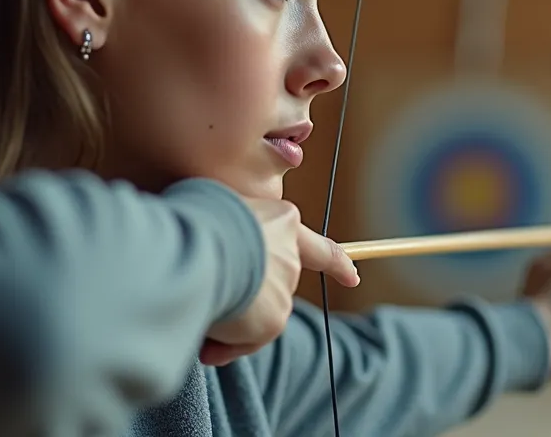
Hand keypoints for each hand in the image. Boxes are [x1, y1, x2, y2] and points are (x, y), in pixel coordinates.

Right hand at [200, 197, 358, 365]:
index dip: (338, 264)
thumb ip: (232, 230)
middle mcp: (291, 257)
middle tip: (210, 292)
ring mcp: (285, 290)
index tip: (353, 277)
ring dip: (228, 317)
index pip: (320, 248)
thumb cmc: (197, 219)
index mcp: (281, 221)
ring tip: (198, 301)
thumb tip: (221, 267)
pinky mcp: (273, 320)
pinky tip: (204, 329)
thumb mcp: (219, 207)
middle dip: (246, 296)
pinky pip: (244, 340)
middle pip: (271, 285)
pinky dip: (224, 343)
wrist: (199, 246)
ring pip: (253, 314)